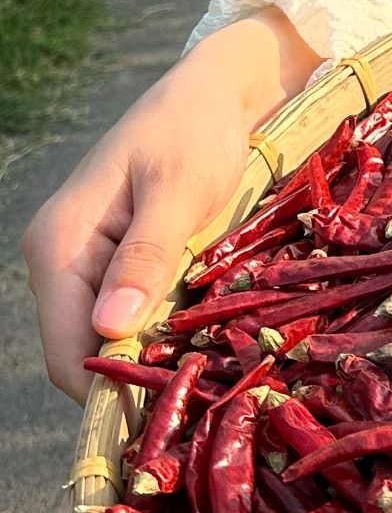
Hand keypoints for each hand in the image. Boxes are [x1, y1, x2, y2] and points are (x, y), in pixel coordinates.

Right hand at [21, 11, 319, 400]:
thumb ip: (146, 257)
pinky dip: (160, 332)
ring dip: (150, 359)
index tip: (163, 417)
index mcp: (59, 245)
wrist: (212, 95)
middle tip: (199, 401)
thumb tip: (110, 328)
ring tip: (206, 378)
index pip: (63, 349)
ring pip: (108, 337)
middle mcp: (58, 260)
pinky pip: (129, 314)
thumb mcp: (179, 192)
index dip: (106, 391)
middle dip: (132, 380)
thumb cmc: (195, 134)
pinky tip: (201, 342)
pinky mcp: (117, 261)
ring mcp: (86, 262)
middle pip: (82, 351)